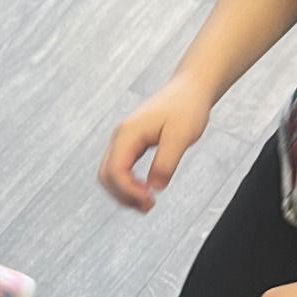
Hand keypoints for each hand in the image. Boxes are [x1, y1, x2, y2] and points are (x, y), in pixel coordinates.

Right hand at [98, 73, 213, 211]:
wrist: (189, 90)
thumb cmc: (186, 106)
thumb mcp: (181, 136)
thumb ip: (166, 162)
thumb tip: (155, 187)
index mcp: (128, 133)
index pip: (115, 171)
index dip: (129, 191)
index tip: (150, 200)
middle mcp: (120, 137)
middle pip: (106, 176)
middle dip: (123, 196)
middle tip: (147, 206)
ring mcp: (123, 140)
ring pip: (110, 174)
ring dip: (124, 193)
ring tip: (146, 203)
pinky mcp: (130, 143)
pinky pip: (119, 169)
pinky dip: (128, 184)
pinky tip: (144, 190)